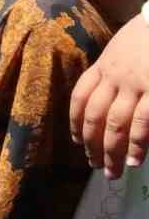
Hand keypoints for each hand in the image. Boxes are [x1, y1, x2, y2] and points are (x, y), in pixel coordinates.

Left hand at [70, 14, 148, 177]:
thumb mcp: (123, 48)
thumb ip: (113, 72)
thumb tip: (109, 97)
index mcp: (104, 66)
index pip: (81, 98)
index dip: (76, 122)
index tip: (77, 141)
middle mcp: (114, 77)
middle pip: (94, 116)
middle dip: (91, 144)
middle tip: (93, 164)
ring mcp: (135, 84)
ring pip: (115, 124)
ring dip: (110, 150)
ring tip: (111, 170)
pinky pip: (142, 121)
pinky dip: (137, 143)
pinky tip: (134, 159)